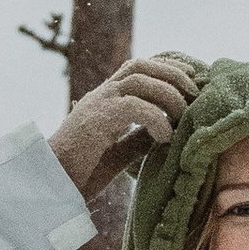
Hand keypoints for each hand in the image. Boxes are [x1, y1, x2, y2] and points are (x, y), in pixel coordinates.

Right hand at [48, 54, 198, 200]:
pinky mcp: (96, 120)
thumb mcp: (120, 151)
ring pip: (138, 79)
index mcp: (107, 99)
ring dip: (168, 93)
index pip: (139, 67)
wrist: (52, 184)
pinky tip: (165, 136)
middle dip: (173, 73)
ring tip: (184, 115)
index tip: (191, 78)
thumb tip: (169, 131)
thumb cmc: (83, 170)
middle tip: (196, 93)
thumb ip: (141, 137)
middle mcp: (102, 95)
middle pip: (141, 65)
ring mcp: (97, 104)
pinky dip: (156, 118)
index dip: (166, 66)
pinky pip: (133, 107)